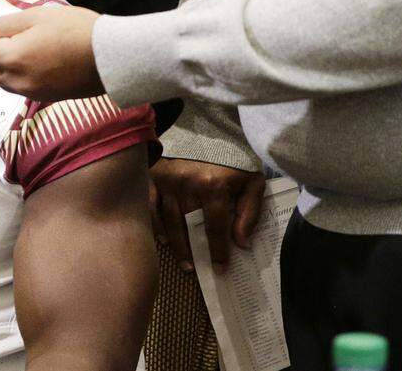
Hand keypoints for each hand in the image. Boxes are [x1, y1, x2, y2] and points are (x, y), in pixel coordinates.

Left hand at [0, 4, 103, 100]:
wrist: (114, 59)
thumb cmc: (79, 30)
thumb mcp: (37, 17)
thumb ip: (2, 26)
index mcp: (12, 59)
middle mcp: (16, 81)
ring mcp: (29, 92)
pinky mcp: (41, 96)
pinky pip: (11, 84)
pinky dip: (1, 69)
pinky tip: (8, 56)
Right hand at [148, 157, 265, 273]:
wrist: (207, 132)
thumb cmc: (232, 160)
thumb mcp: (250, 182)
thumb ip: (250, 211)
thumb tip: (242, 243)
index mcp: (213, 186)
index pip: (215, 227)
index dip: (218, 250)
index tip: (220, 267)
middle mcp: (188, 185)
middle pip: (189, 227)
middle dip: (194, 251)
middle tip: (197, 269)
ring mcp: (168, 182)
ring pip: (169, 221)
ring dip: (176, 244)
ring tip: (185, 262)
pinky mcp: (154, 178)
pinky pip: (150, 207)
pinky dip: (155, 225)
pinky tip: (163, 240)